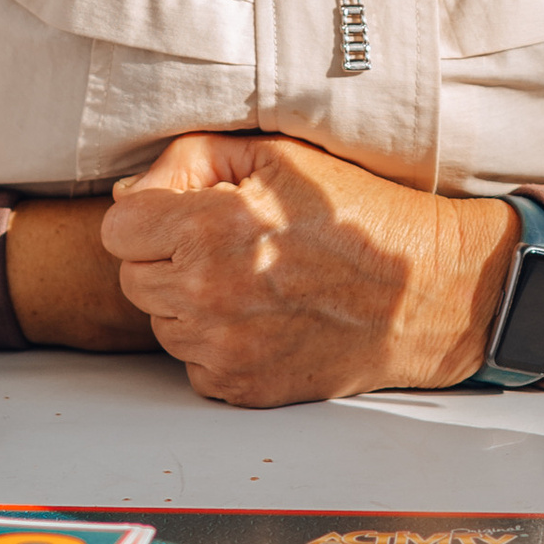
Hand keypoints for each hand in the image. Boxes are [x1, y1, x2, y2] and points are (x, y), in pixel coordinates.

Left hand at [100, 134, 520, 405]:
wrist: (424, 290)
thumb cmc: (356, 214)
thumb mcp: (277, 155)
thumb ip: (190, 159)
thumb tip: (132, 192)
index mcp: (208, 229)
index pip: (119, 229)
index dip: (150, 216)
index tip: (186, 215)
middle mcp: (208, 295)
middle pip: (134, 278)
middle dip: (168, 259)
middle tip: (225, 246)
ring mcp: (224, 349)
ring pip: (162, 325)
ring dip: (190, 304)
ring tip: (249, 282)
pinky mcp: (243, 387)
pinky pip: (195, 364)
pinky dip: (217, 345)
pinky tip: (262, 319)